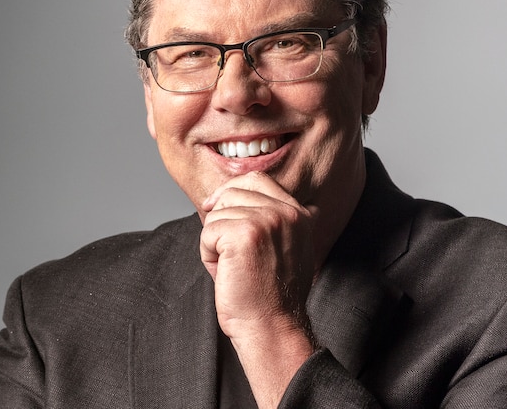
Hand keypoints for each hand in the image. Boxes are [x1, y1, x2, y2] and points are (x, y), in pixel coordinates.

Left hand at [200, 171, 317, 406]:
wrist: (271, 326)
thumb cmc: (269, 294)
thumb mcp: (282, 246)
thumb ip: (269, 219)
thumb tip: (226, 194)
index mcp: (299, 212)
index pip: (257, 179)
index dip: (229, 192)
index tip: (214, 208)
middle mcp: (287, 212)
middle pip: (233, 191)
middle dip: (221, 219)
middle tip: (229, 252)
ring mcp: (267, 220)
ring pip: (217, 212)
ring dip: (214, 240)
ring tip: (232, 266)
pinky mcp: (245, 233)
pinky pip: (208, 230)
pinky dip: (207, 253)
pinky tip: (225, 272)